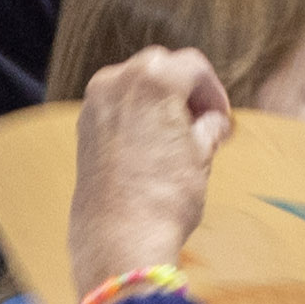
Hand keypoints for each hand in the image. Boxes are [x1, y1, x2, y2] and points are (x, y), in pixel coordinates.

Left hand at [71, 46, 233, 293]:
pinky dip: (135, 115)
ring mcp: (96, 103)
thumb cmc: (165, 197)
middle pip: (161, 68)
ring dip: (158, 101)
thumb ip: (209, 128)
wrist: (121, 237)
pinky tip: (150, 144)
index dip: (214, 91)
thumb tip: (214, 123)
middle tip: (203, 122)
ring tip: (177, 136)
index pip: (193, 66)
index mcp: (154, 78)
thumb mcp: (201, 156)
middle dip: (185, 91)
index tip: (221, 117)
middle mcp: (118, 80)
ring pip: (135, 85)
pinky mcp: (83, 127)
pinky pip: (116, 106)